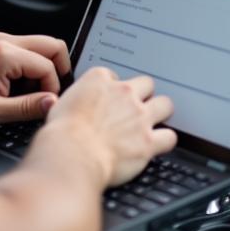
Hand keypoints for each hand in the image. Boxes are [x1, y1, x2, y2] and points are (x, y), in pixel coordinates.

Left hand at [0, 32, 70, 125]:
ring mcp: (0, 39)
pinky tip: (16, 86)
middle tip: (49, 93)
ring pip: (40, 45)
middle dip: (58, 70)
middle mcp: (5, 41)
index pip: (49, 65)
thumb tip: (52, 104)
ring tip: (29, 93)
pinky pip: (25, 49)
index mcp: (6, 55)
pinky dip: (29, 66)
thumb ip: (27, 107)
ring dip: (43, 68)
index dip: (53, 88)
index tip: (46, 104)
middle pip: (52, 45)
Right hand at [42, 67, 176, 185]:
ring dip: (160, 112)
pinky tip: (159, 144)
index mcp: (99, 80)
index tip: (109, 99)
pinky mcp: (149, 141)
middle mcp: (123, 93)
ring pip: (165, 104)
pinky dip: (165, 140)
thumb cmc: (62, 133)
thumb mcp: (59, 102)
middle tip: (136, 107)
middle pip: (146, 83)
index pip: (113, 76)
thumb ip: (75, 98)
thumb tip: (76, 104)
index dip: (112, 89)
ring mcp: (139, 116)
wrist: (72, 154)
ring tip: (154, 121)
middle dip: (144, 94)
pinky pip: (170, 136)